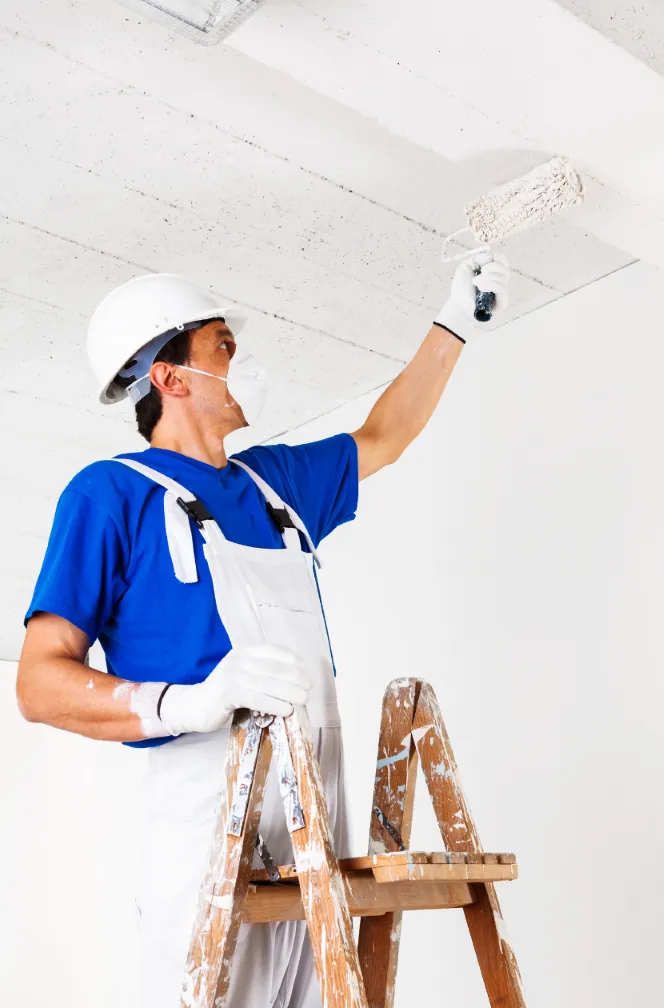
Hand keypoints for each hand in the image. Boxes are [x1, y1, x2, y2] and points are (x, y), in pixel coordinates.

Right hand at [157, 644, 310, 735]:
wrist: (195, 706)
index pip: (276, 651)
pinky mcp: (227, 692)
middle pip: (275, 667)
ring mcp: (232, 675)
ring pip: (268, 683)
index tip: (306, 675)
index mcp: (245, 652)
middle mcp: (239, 659)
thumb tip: (296, 685)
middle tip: (308, 691)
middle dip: (296, 679)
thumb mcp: (245, 677)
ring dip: (290, 692)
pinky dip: (275, 704)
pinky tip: (286, 710)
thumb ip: (264, 675)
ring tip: (303, 700)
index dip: (295, 662)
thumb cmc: (225, 695)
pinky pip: (257, 697)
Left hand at [435, 250, 509, 342]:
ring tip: (475, 283)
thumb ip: (479, 258)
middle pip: (505, 268)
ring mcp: (502, 293)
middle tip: (479, 273)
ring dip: (487, 277)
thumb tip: (492, 256)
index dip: (497, 257)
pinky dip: (490, 284)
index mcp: (493, 273)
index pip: (503, 260)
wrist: (458, 307)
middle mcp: (500, 282)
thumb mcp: (466, 267)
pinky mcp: (502, 302)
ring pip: (503, 277)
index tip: (485, 262)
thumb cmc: (461, 289)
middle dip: (491, 267)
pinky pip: (502, 288)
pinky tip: (481, 287)